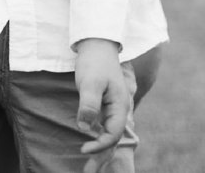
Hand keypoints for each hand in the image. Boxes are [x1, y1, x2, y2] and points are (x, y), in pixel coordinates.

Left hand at [74, 39, 130, 172]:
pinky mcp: (105, 106)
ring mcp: (112, 108)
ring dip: (100, 151)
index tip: (84, 150)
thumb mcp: (90, 82)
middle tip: (88, 172)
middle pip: (113, 139)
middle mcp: (119, 110)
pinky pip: (104, 128)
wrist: (96, 45)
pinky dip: (98, 140)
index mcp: (120, 106)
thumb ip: (88, 104)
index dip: (100, 145)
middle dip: (102, 157)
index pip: (112, 134)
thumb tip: (85, 128)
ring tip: (90, 167)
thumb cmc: (94, 62)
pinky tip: (90, 147)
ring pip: (109, 135)